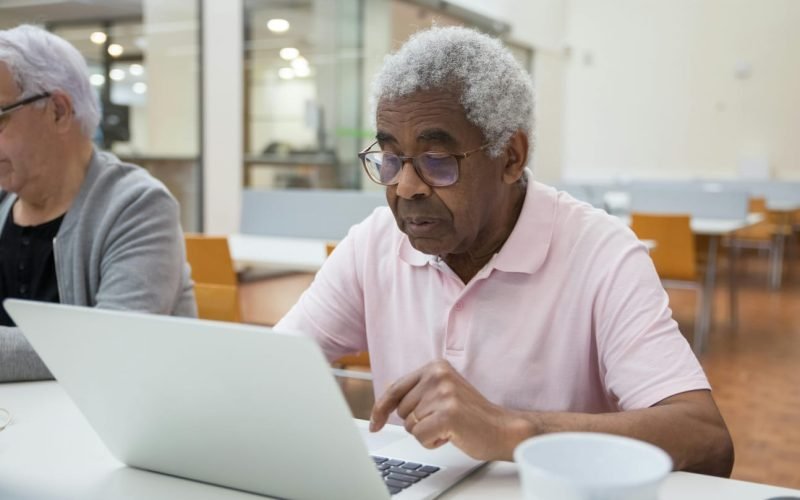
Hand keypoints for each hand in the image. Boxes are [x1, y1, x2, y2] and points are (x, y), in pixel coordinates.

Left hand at [369, 359, 531, 460]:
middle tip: (442, 420)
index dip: (380, 409)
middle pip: (401, 410)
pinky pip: (420, 436)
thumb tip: (386, 396)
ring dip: (426, 432)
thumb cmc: (471, 414)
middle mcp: (438, 376)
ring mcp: (443, 394)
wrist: (502, 428)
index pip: (395, 389)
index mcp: (435, 367)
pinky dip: (432, 442)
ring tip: (448, 426)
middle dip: (417, 422)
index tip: (375, 424)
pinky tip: (450, 435)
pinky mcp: (448, 414)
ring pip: (410, 425)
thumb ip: (417, 391)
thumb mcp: (443, 392)